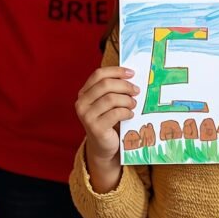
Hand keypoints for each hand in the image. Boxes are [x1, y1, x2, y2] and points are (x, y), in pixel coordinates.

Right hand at [75, 66, 138, 190]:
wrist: (104, 145)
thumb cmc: (109, 119)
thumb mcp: (109, 102)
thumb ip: (114, 89)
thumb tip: (132, 75)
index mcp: (84, 92)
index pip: (98, 74)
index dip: (116, 71)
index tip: (132, 73)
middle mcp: (81, 103)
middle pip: (106, 85)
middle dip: (125, 86)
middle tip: (137, 91)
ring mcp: (86, 116)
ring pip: (111, 99)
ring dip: (127, 100)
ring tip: (133, 104)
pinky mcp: (95, 128)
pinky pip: (115, 114)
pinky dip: (126, 112)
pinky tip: (130, 115)